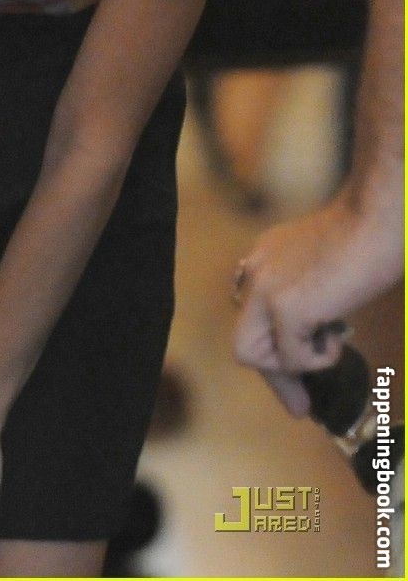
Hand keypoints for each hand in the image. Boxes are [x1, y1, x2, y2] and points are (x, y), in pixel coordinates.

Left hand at [233, 196, 391, 414]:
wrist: (376, 214)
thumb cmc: (365, 238)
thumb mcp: (321, 269)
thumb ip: (305, 298)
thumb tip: (310, 345)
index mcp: (262, 260)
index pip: (252, 320)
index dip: (272, 354)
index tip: (293, 388)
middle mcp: (254, 273)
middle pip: (244, 344)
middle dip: (274, 376)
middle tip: (300, 406)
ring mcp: (265, 290)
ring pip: (254, 356)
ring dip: (295, 364)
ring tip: (331, 341)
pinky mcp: (286, 307)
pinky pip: (292, 358)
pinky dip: (319, 359)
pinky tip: (340, 334)